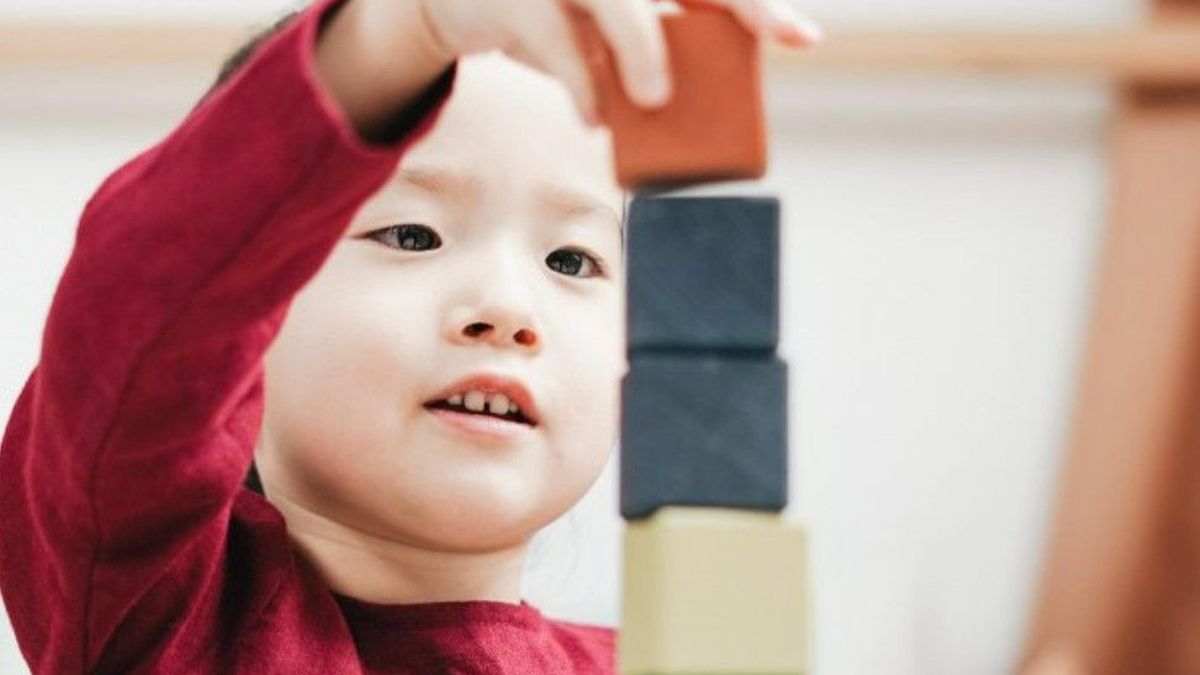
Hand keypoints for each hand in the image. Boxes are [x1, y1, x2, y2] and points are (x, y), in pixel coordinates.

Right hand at [417, 0, 821, 119]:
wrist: (459, 2)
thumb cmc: (552, 14)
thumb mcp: (605, 26)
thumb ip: (649, 45)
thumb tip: (695, 109)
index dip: (755, 5)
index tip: (800, 40)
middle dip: (734, 2)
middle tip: (767, 43)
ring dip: (642, 46)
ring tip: (655, 100)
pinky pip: (553, 36)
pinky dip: (579, 81)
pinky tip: (593, 117)